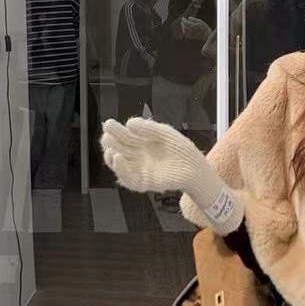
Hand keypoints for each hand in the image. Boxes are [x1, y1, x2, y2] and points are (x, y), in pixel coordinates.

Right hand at [100, 115, 243, 233]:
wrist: (196, 168)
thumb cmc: (182, 150)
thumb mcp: (165, 133)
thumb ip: (148, 128)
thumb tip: (129, 123)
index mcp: (140, 142)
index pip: (121, 136)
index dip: (113, 130)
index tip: (109, 124)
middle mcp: (137, 156)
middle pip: (116, 149)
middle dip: (109, 142)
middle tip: (107, 135)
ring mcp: (139, 169)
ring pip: (118, 165)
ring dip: (111, 156)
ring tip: (111, 148)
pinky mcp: (144, 182)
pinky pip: (128, 179)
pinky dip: (121, 170)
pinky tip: (119, 159)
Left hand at [180, 16, 210, 41]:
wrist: (207, 35)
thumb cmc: (204, 27)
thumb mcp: (200, 21)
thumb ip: (194, 19)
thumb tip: (188, 18)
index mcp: (193, 25)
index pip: (185, 22)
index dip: (183, 20)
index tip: (183, 18)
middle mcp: (191, 30)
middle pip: (184, 26)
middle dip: (182, 23)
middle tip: (182, 21)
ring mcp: (191, 34)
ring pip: (184, 31)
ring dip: (183, 28)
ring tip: (183, 25)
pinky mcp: (192, 37)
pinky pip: (186, 35)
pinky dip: (185, 32)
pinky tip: (185, 30)